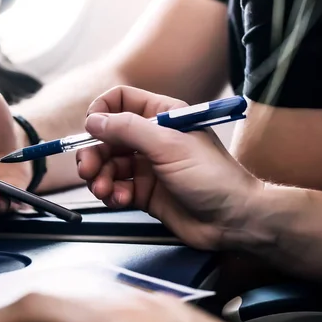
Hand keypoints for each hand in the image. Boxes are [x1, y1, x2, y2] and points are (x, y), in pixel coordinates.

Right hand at [78, 86, 262, 248]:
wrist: (233, 220)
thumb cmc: (213, 177)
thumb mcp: (168, 145)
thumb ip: (128, 129)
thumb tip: (94, 120)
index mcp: (162, 117)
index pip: (121, 101)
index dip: (102, 112)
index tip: (90, 129)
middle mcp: (152, 139)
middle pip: (107, 137)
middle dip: (94, 154)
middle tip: (88, 170)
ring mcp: (147, 167)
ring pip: (108, 165)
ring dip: (100, 177)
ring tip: (104, 190)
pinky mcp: (145, 192)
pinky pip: (117, 188)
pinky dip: (113, 194)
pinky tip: (121, 200)